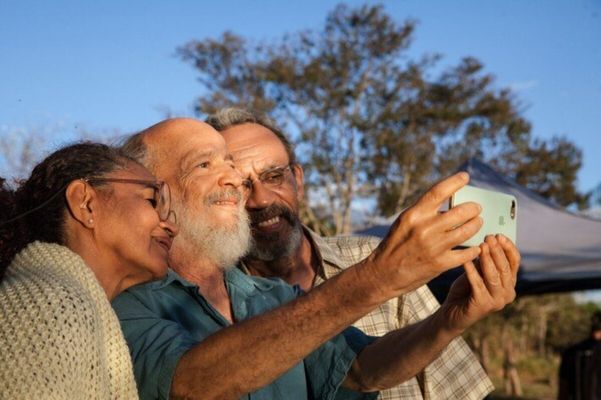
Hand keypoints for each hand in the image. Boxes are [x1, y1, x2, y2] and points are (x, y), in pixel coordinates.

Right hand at [365, 172, 482, 295]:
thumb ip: (424, 212)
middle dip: (473, 208)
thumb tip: (448, 202)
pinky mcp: (440, 264)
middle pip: (460, 212)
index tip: (465, 177)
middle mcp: (424, 228)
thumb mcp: (405, 222)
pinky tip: (475, 247)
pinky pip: (466, 253)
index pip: (439, 191)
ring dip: (476, 225)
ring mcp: (433, 246)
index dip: (455, 182)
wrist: (384, 273)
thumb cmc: (395, 245)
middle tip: (477, 208)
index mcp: (414, 214)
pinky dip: (473, 249)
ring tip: (478, 223)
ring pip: (467, 231)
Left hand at [441, 234, 519, 332]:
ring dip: (487, 260)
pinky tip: (465, 261)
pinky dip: (471, 271)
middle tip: (489, 238)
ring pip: (494, 276)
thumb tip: (487, 241)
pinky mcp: (484, 305)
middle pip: (505, 268)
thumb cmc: (465, 290)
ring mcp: (497, 301)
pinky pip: (478, 284)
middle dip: (497, 251)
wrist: (452, 313)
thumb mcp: (476, 271)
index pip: (515, 262)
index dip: (508, 247)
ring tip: (480, 246)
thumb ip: (484, 261)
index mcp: (510, 283)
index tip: (499, 235)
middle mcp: (508, 293)